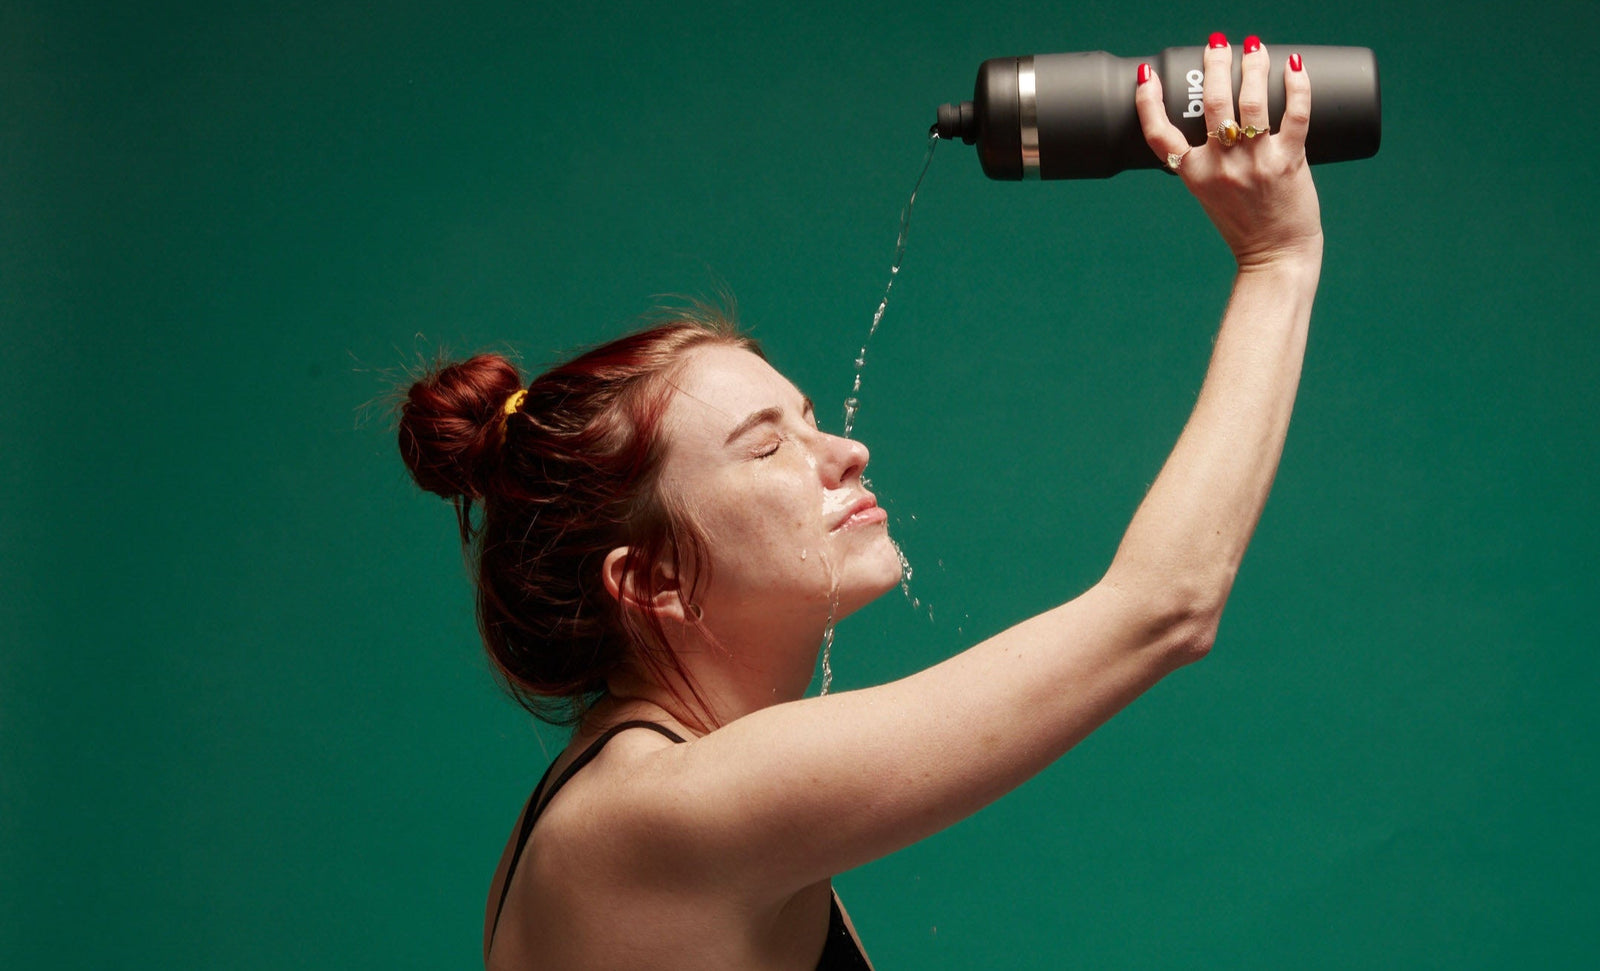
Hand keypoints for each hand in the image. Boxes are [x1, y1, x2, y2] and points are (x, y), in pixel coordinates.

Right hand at [1136, 36, 1322, 268]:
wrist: (1276, 256)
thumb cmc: (1245, 226)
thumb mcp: (1210, 194)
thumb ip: (1210, 161)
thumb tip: (1222, 118)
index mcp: (1194, 175)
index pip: (1159, 135)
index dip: (1147, 102)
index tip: (1146, 75)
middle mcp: (1221, 166)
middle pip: (1211, 103)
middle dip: (1214, 65)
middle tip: (1216, 44)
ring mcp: (1255, 163)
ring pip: (1251, 101)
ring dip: (1253, 65)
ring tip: (1254, 47)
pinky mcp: (1289, 161)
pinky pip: (1295, 113)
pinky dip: (1297, 86)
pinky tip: (1293, 66)